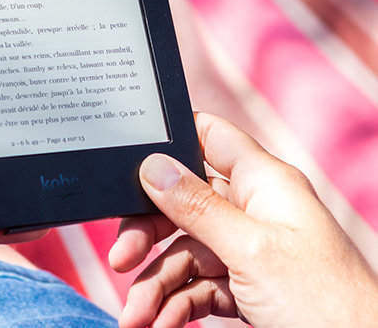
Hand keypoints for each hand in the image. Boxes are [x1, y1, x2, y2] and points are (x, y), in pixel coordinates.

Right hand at [108, 113, 377, 327]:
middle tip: (121, 259)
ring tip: (136, 317)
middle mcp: (255, 210)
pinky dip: (175, 305)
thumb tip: (153, 164)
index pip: (210, 137)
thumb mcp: (250, 250)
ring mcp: (250, 250)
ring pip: (184, 252)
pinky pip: (197, 286)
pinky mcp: (248, 287)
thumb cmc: (324, 304)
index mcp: (264, 182)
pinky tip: (160, 324)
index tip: (126, 157)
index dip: (170, 139)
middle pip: (182, 203)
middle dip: (147, 234)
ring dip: (155, 284)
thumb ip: (197, 205)